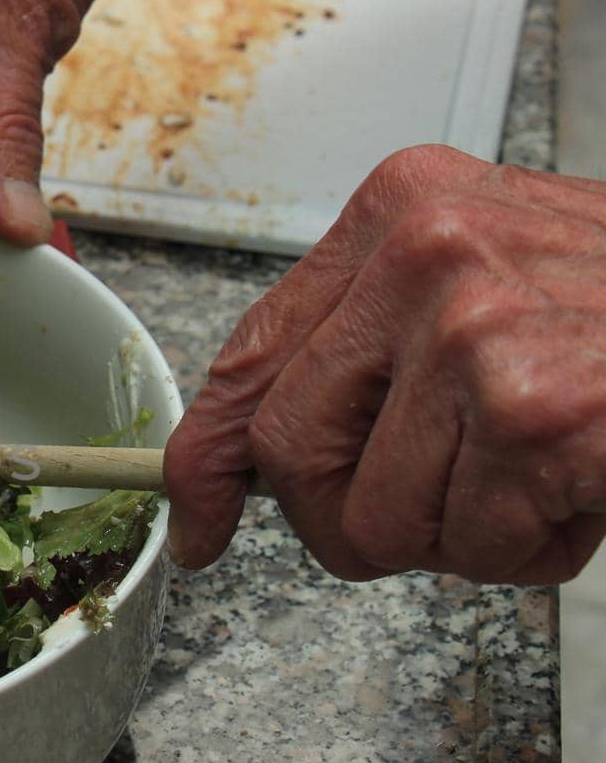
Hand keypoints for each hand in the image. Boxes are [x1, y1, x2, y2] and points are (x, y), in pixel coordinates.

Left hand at [163, 144, 605, 583]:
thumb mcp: (486, 291)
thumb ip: (373, 356)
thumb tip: (251, 458)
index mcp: (399, 212)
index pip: (253, 354)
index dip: (210, 456)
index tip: (195, 515)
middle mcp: (425, 252)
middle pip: (294, 454)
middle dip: (352, 519)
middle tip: (440, 509)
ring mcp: (477, 326)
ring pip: (378, 521)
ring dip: (464, 536)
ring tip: (541, 474)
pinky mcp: (535, 410)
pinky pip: (476, 546)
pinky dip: (537, 549)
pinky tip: (587, 484)